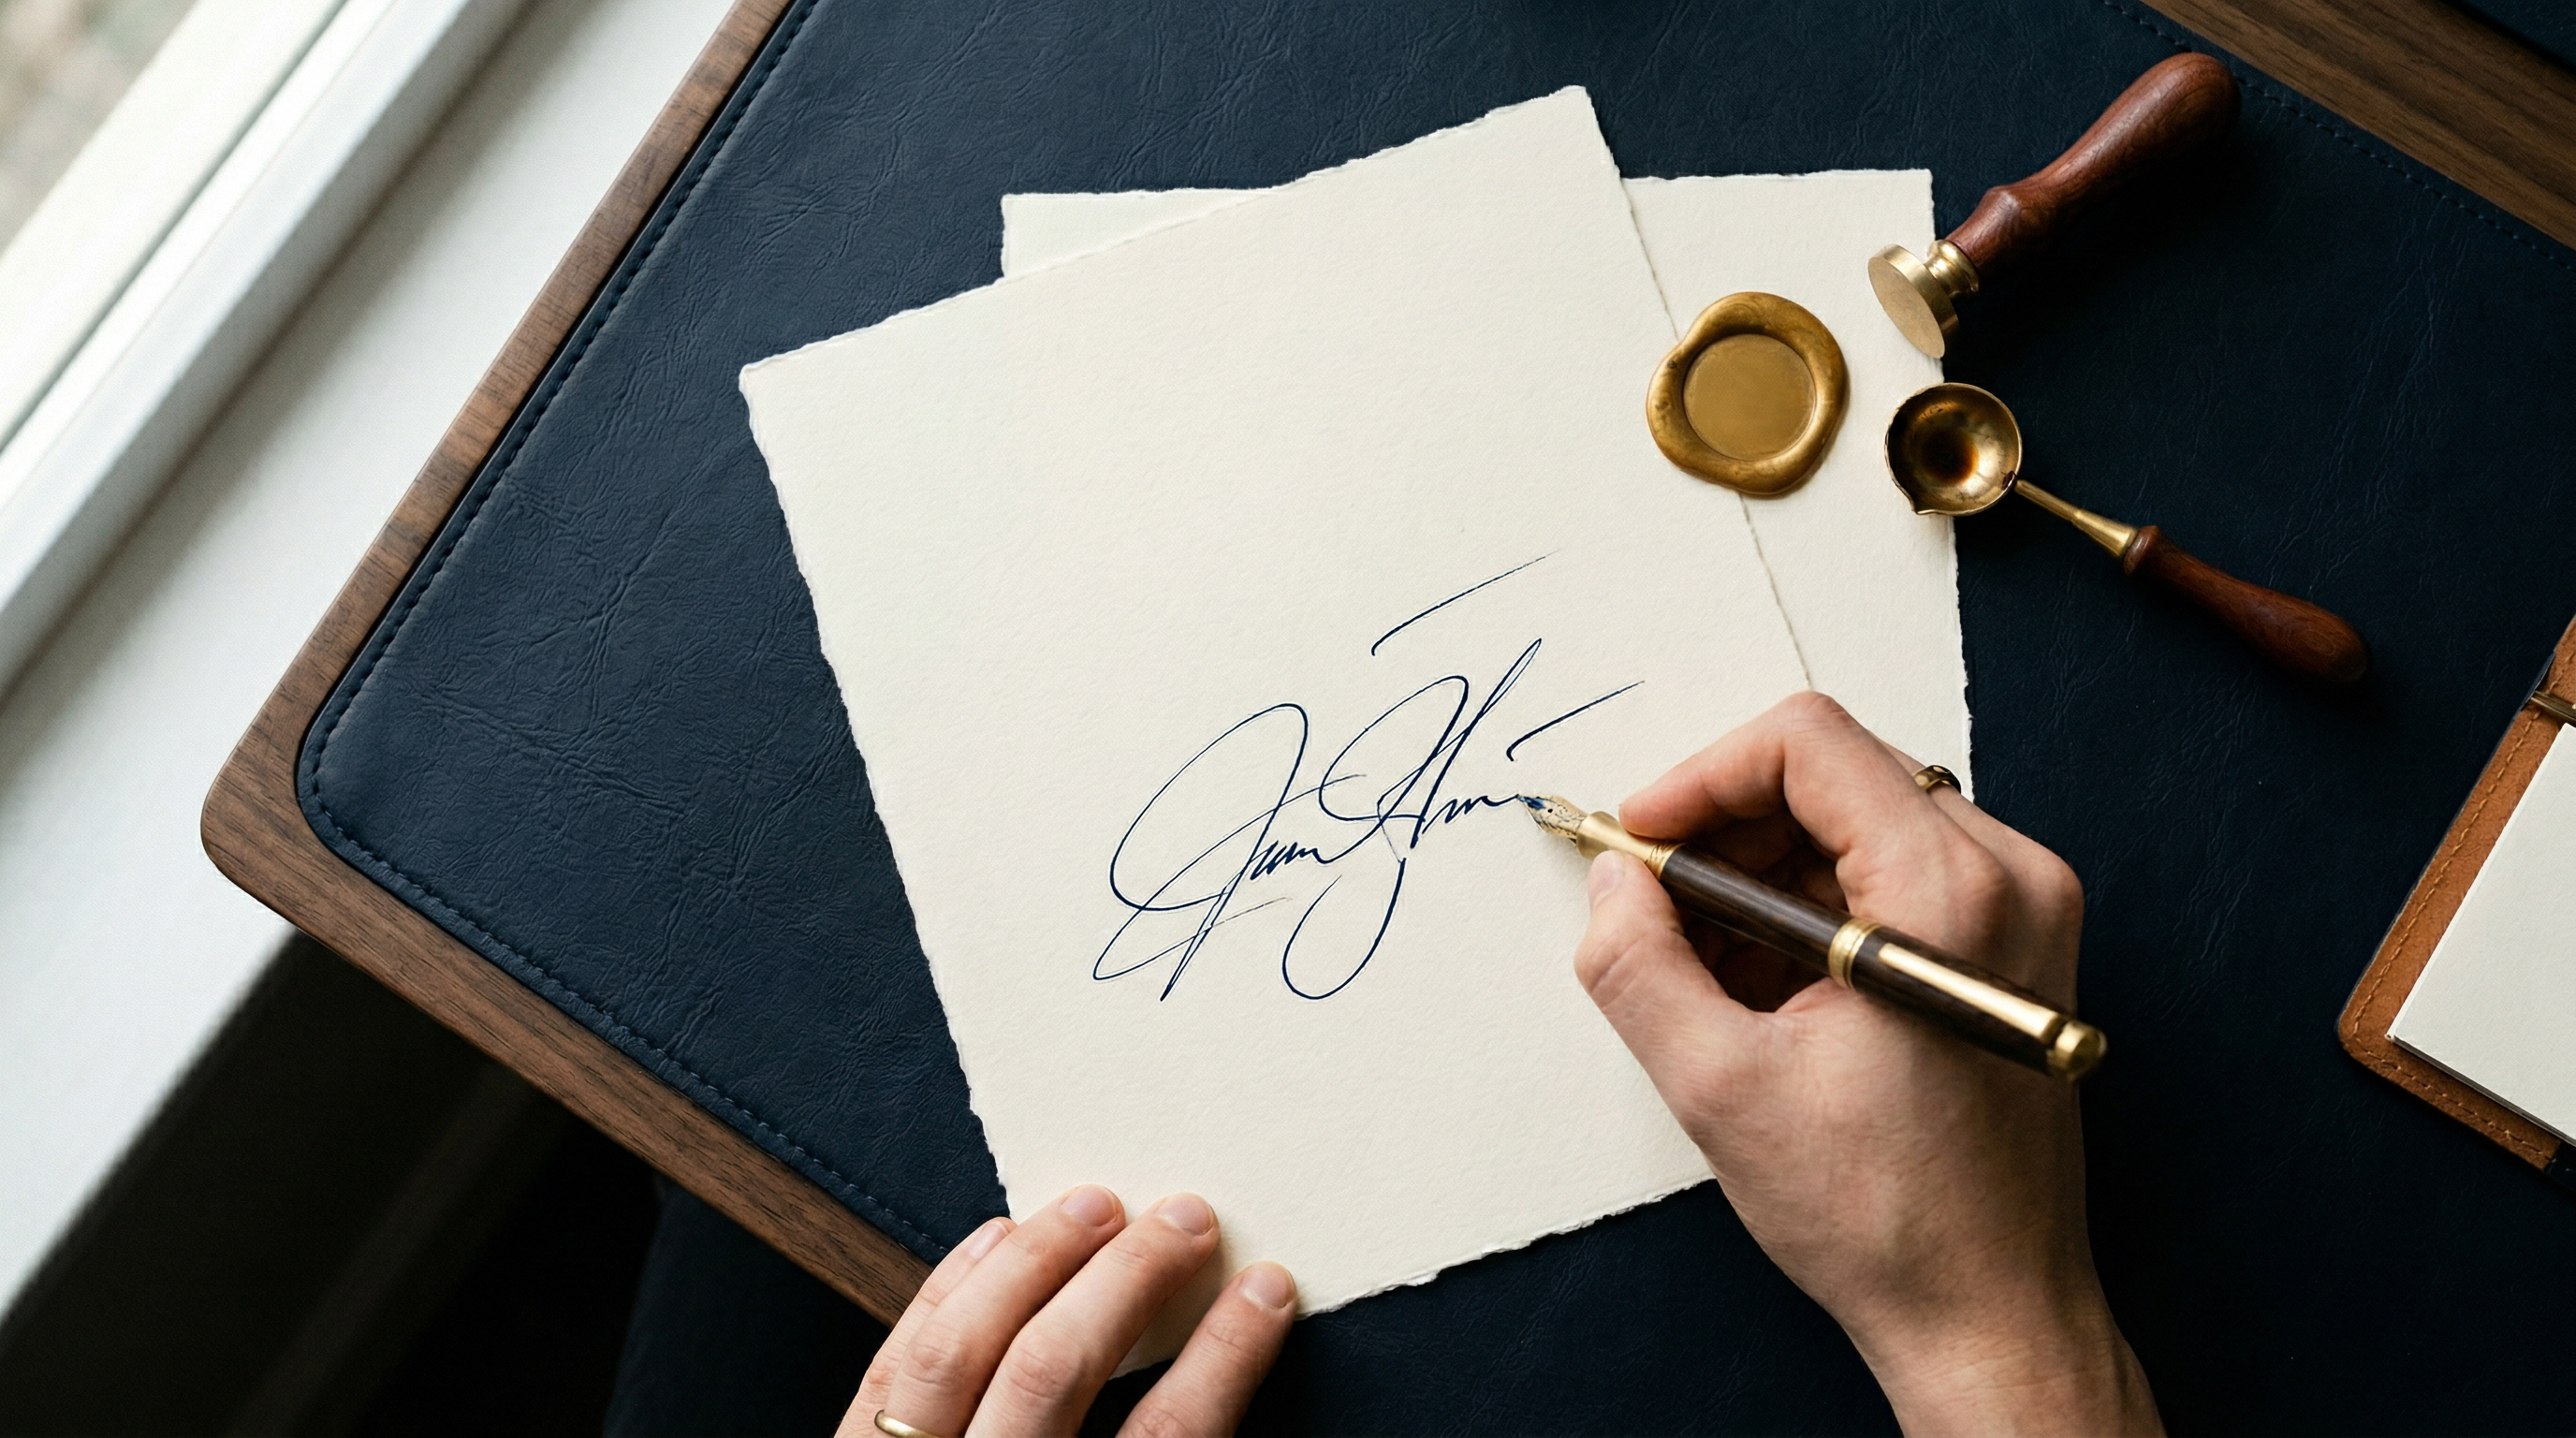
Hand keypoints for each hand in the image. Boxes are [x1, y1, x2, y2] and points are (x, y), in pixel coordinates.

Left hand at [841, 1186, 1293, 1437]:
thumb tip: (1221, 1391)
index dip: (1224, 1358)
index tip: (1268, 1290)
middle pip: (1057, 1372)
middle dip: (1131, 1280)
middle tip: (1192, 1219)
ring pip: (965, 1349)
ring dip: (1038, 1262)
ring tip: (1099, 1205)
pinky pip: (895, 1359)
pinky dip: (949, 1285)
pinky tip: (999, 1236)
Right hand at [1574, 692, 2158, 1434]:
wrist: (1992, 1310)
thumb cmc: (1884, 1216)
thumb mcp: (1718, 1086)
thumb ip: (1639, 963)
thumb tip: (1613, 883)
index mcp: (1947, 894)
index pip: (1807, 742)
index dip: (1700, 778)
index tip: (1642, 842)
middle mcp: (2010, 878)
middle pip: (1837, 773)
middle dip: (1727, 832)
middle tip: (1657, 909)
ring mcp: (2027, 911)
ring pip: (1862, 821)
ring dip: (1766, 875)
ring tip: (1706, 968)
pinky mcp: (2019, 948)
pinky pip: (1899, 875)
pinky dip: (1816, 909)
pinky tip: (1765, 989)